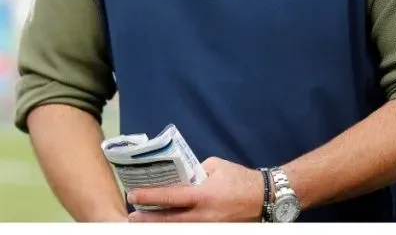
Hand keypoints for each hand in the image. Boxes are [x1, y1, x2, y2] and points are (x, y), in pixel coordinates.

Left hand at [126, 157, 263, 222]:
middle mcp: (204, 214)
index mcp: (204, 195)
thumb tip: (183, 177)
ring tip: (145, 221)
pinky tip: (168, 224)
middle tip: (132, 217)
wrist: (264, 196)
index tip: (133, 195)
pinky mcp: (213, 230)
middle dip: (147, 219)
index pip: (170, 197)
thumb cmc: (240, 178)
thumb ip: (197, 171)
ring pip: (178, 228)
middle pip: (168, 221)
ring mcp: (208, 226)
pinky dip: (177, 226)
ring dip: (160, 224)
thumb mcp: (217, 166)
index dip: (149, 197)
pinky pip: (191, 228)